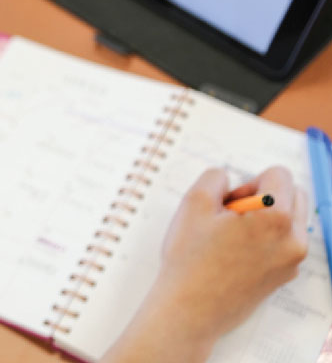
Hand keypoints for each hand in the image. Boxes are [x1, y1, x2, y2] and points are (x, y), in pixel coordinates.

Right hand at [103, 167, 307, 362]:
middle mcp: (294, 239)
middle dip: (264, 197)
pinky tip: (233, 253)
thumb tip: (229, 180)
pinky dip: (264, 239)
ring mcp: (292, 261)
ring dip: (265, 218)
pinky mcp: (284, 276)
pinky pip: (284, 243)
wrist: (190, 310)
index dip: (249, 181)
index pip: (279, 175)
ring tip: (231, 236)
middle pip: (294, 195)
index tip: (230, 203)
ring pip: (290, 220)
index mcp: (277, 217)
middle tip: (231, 215)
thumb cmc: (190, 260)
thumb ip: (215, 177)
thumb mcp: (193, 203)